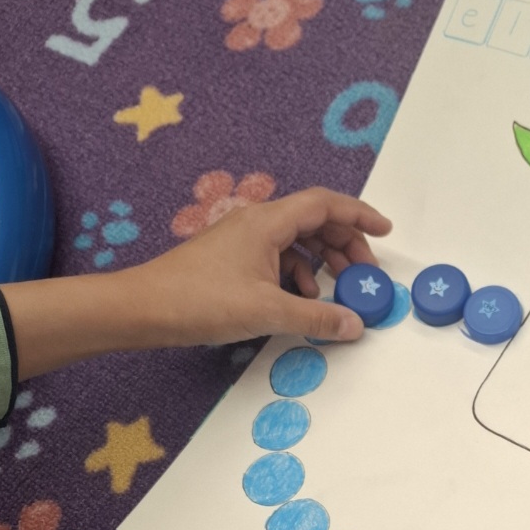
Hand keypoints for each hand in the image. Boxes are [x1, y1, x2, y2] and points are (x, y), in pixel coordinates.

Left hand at [140, 186, 391, 345]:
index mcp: (267, 222)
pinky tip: (301, 300)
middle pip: (315, 221)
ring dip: (322, 262)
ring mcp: (244, 240)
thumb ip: (316, 319)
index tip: (385, 231)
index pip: (325, 204)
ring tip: (336, 291)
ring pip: (297, 241)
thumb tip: (355, 324)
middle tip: (365, 273)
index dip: (359, 215)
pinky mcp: (233, 259)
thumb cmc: (201, 301)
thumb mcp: (267, 313)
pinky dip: (298, 274)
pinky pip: (278, 257)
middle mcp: (257, 223)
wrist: (144, 308)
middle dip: (346, 244)